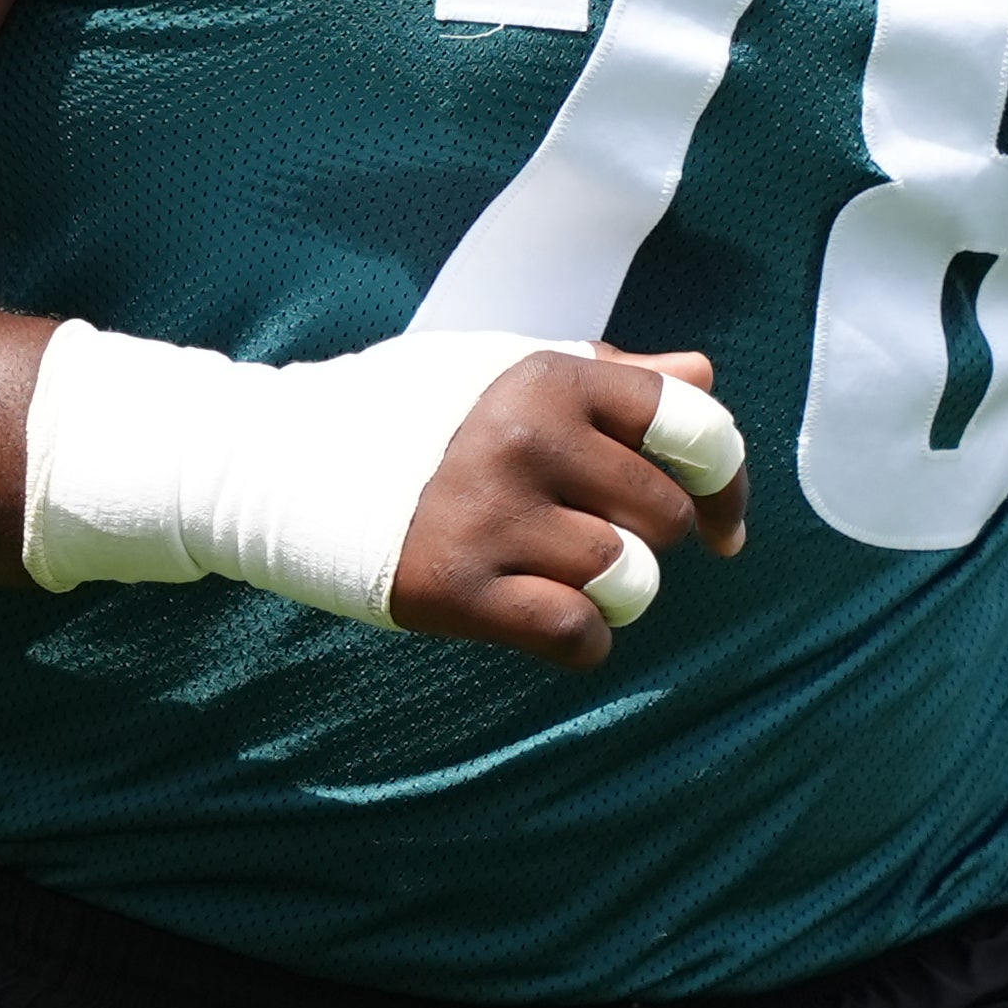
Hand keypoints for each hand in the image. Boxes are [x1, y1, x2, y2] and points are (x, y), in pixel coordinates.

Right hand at [387, 346, 748, 668]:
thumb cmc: (412, 415)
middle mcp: (525, 441)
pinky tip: (542, 613)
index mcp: (547, 377)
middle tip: (598, 534)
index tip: (720, 517)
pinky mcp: (458, 591)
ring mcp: (491, 518)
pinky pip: (580, 635)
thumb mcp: (505, 371)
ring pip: (631, 581)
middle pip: (666, 517)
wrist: (283, 464)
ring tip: (557, 569)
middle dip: (649, 537)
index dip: (725, 478)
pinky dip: (579, 636)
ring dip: (612, 590)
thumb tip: (705, 376)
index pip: (694, 427)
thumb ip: (611, 378)